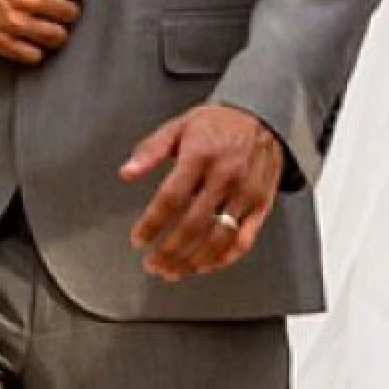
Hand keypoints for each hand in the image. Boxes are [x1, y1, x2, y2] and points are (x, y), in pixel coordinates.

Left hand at [122, 103, 283, 282]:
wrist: (260, 116)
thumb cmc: (216, 123)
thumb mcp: (177, 127)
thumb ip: (150, 151)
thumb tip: (127, 172)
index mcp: (199, 156)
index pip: (171, 199)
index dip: (152, 223)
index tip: (138, 239)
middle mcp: (224, 177)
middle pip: (194, 225)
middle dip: (170, 250)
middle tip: (153, 265)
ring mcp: (245, 194)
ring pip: (219, 238)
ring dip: (194, 261)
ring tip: (174, 271)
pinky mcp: (262, 205)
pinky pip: (244, 239)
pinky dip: (225, 258)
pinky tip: (206, 266)